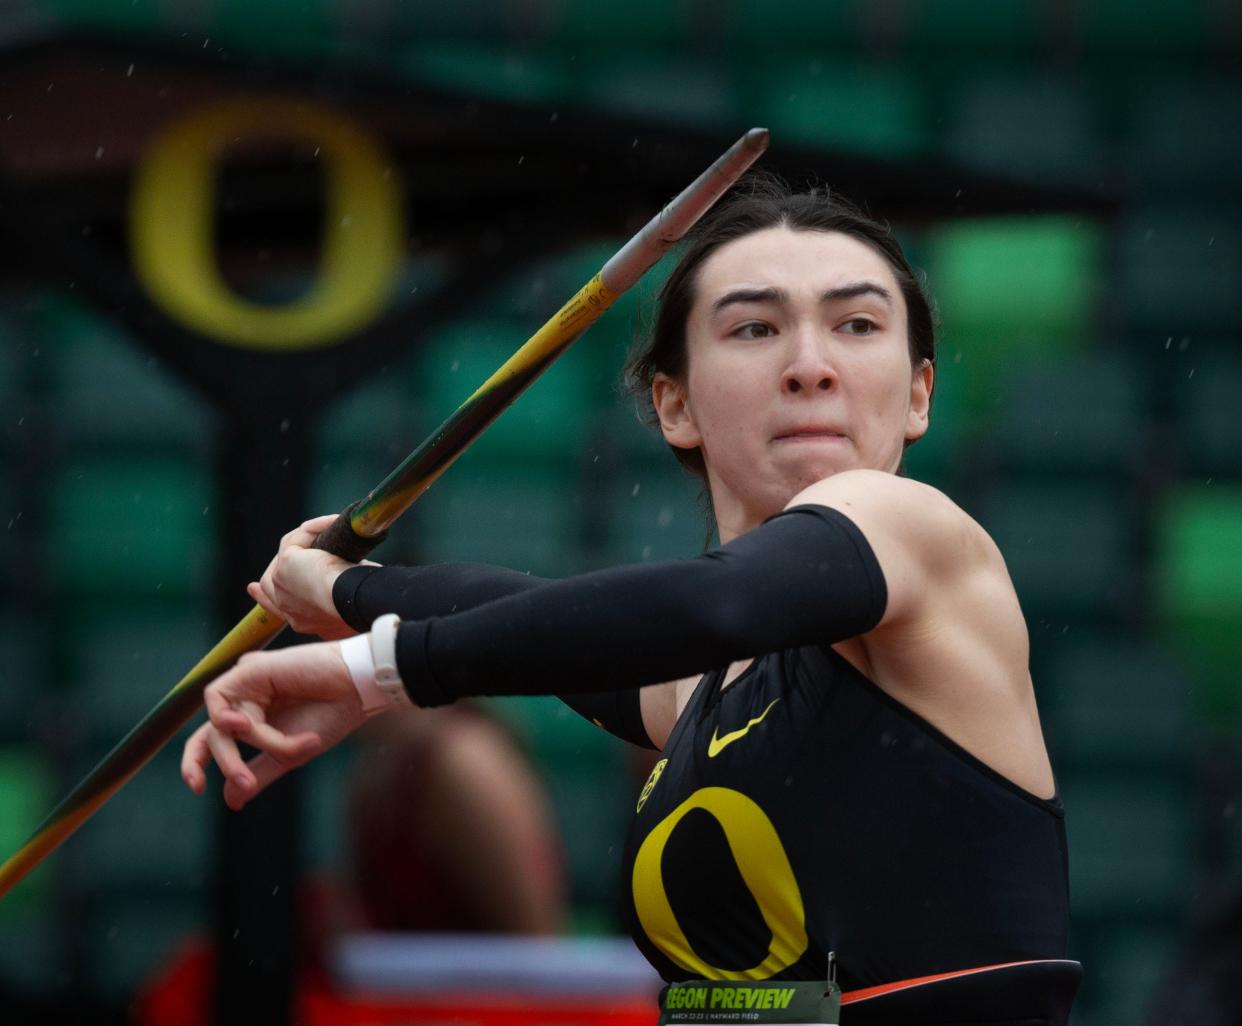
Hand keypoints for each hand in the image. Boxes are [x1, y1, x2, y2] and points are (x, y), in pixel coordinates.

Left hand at [181, 641, 369, 810]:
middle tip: (247, 783)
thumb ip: (258, 772)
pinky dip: (232, 720)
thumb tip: (231, 800)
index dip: (196, 763)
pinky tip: (248, 725)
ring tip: (286, 748)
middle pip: (212, 737)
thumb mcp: (289, 754)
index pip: (211, 741)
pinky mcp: (247, 669)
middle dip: (228, 764)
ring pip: (218, 724)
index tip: (197, 788)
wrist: (356, 689)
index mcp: (254, 718)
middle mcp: (245, 701)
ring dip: (248, 744)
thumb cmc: (331, 717)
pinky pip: (221, 701)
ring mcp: (246, 684)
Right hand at [248, 514, 375, 639]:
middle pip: (270, 583)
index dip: (270, 597)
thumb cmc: (361, 607)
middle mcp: (287, 609)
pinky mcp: (286, 565)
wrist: (354, 604)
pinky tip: (330, 524)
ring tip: (329, 529)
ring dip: (307, 540)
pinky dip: (313, 529)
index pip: (281, 608)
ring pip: (286, 555)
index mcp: (304, 622)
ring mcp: (281, 586)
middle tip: (287, 548)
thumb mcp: (349, 608)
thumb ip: (341, 602)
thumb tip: (352, 589)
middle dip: (274, 565)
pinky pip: (295, 539)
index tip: (256, 587)